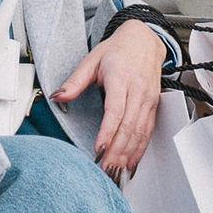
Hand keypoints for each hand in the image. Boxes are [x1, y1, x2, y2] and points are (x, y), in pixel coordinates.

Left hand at [53, 22, 174, 179]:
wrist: (144, 41)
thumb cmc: (117, 51)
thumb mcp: (91, 60)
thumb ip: (75, 81)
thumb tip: (58, 97)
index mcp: (121, 78)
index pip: (115, 110)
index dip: (107, 131)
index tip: (98, 148)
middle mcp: (138, 91)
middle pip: (128, 126)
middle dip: (117, 150)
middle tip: (105, 168)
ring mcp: (148, 100)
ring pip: (140, 132)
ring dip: (129, 154)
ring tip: (117, 171)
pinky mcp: (154, 106)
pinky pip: (148, 131)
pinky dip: (140, 149)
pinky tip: (132, 163)